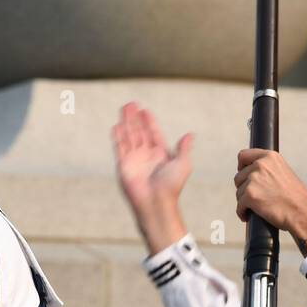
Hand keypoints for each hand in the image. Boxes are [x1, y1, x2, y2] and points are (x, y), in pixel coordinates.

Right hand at [111, 102, 192, 254]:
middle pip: (139, 132)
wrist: (156, 203)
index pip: (153, 133)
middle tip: (131, 104)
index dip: (149, 122)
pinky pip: (120, 148)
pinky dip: (118, 137)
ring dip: (126, 123)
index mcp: (160, 154)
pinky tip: (116, 126)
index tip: (145, 111)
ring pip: (129, 136)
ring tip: (123, 109)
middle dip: (135, 119)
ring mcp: (135, 160)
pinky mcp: (124, 165)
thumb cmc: (172, 186)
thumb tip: (190, 134)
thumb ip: (184, 148)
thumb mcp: (183, 164)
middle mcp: (146, 155)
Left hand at [234, 148, 306, 254]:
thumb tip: (251, 174)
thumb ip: (267, 169)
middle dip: (243, 188)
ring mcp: (254, 180)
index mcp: (269, 157)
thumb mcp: (283, 172)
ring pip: (238, 192)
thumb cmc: (295, 196)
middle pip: (238, 176)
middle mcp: (260, 165)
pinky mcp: (250, 195)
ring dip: (244, 201)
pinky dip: (242, 212)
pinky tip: (248, 216)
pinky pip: (239, 206)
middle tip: (254, 197)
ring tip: (256, 207)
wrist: (302, 210)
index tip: (243, 173)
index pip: (243, 156)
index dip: (241, 166)